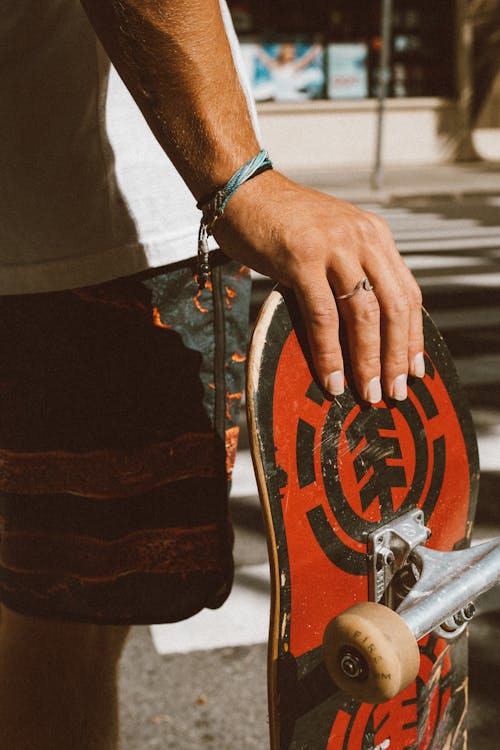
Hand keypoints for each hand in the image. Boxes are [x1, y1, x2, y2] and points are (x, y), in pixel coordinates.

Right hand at [212, 170, 423, 402]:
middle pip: (395, 307)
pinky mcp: (302, 259)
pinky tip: (331, 378)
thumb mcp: (333, 240)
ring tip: (368, 393)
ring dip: (367, 361)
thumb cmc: (283, 223)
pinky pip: (324, 315)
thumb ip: (353, 271)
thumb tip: (363, 326)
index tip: (415, 369)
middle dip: (397, 356)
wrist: (244, 191)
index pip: (408, 292)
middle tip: (395, 392)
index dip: (413, 336)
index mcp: (375, 236)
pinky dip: (329, 353)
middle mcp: (363, 239)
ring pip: (364, 314)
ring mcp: (333, 247)